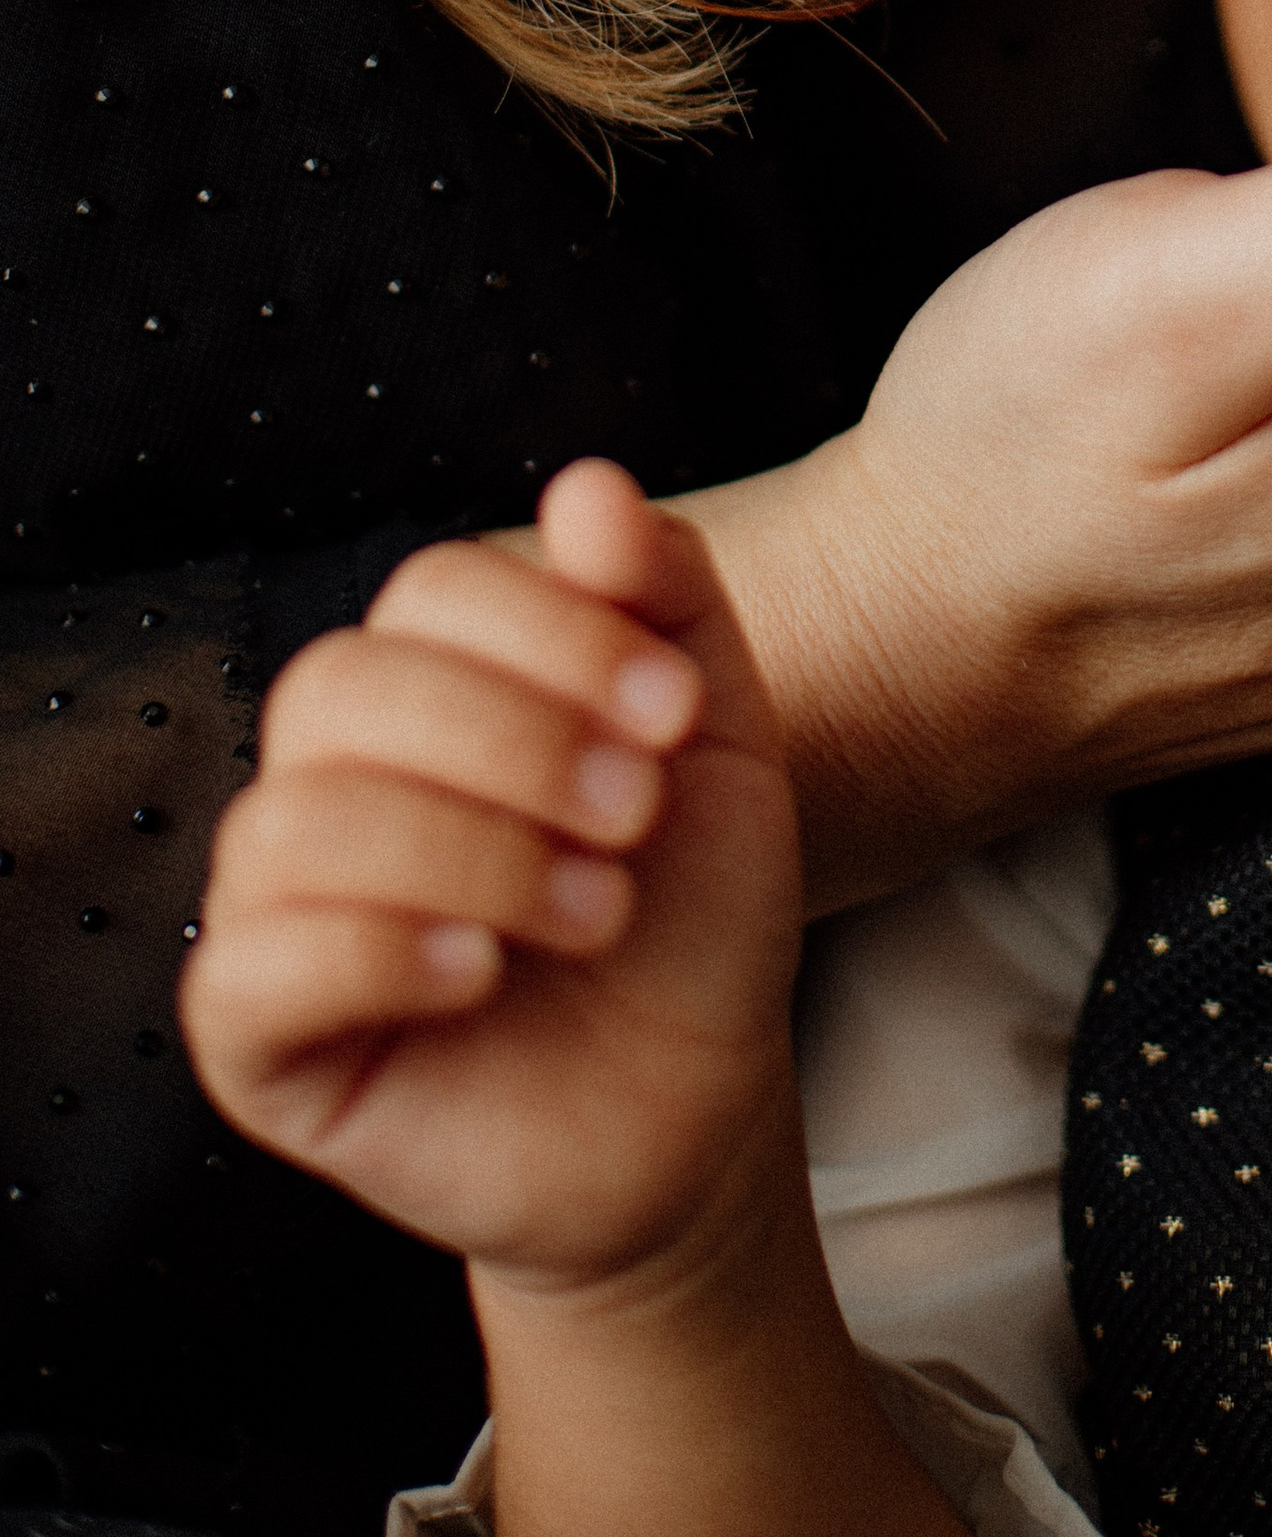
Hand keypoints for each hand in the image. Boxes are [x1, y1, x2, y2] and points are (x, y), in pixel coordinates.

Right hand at [182, 459, 802, 1285]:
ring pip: (291, 822)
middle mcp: (330, 774)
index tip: (680, 715)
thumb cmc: (689, 901)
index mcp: (427, 682)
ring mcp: (279, 904)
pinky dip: (374, 952)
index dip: (556, 632)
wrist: (698, 1095)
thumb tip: (586, 486)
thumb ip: (661, 590)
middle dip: (514, 739)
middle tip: (636, 812)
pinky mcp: (257, 1041)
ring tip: (597, 908)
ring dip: (469, 852)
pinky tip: (484, 973)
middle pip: (341, 686)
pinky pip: (248, 968)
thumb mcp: (714, 729)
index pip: (430, 589)